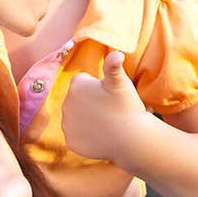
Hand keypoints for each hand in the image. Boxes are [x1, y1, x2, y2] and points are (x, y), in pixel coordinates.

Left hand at [62, 50, 150, 166]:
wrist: (131, 138)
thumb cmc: (127, 106)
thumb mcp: (121, 82)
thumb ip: (113, 65)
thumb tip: (116, 54)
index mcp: (76, 85)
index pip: (84, 82)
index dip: (99, 87)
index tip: (110, 95)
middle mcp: (65, 104)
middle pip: (78, 100)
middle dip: (91, 102)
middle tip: (109, 109)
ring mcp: (67, 125)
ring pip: (77, 117)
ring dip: (87, 118)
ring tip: (106, 122)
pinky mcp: (70, 142)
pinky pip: (77, 134)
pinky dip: (86, 135)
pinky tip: (100, 135)